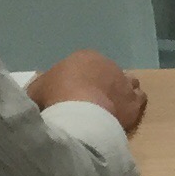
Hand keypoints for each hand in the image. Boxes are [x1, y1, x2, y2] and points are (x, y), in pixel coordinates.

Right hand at [30, 49, 147, 132]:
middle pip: (108, 74)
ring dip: (121, 94)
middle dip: (103, 86)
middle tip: (93, 104)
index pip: (87, 65)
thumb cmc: (55, 98)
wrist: (79, 113)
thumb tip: (35, 98)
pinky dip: (132, 107)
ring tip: (111, 110)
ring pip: (128, 85)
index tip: (75, 95)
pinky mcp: (135, 102)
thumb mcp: (35, 91)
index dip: (82, 80)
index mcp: (85, 58)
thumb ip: (39, 92)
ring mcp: (125, 83)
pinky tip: (123, 117)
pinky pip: (138, 101)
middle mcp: (109, 65)